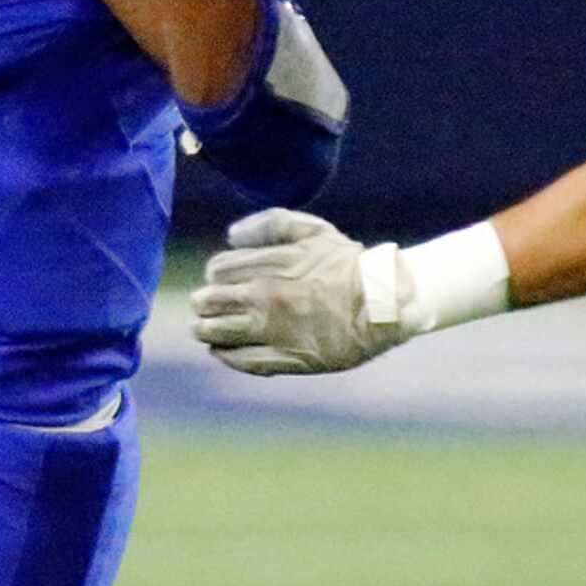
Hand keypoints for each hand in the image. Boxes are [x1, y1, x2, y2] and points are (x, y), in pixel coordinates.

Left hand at [189, 208, 408, 375]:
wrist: (381, 303)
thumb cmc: (347, 264)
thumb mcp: (312, 229)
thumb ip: (269, 224)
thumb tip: (231, 236)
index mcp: (269, 267)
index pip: (217, 271)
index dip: (215, 277)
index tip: (221, 281)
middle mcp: (264, 299)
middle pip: (209, 303)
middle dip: (204, 304)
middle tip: (205, 307)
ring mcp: (272, 331)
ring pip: (217, 333)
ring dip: (207, 330)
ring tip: (207, 330)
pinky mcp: (284, 358)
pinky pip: (241, 360)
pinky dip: (225, 355)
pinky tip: (223, 350)